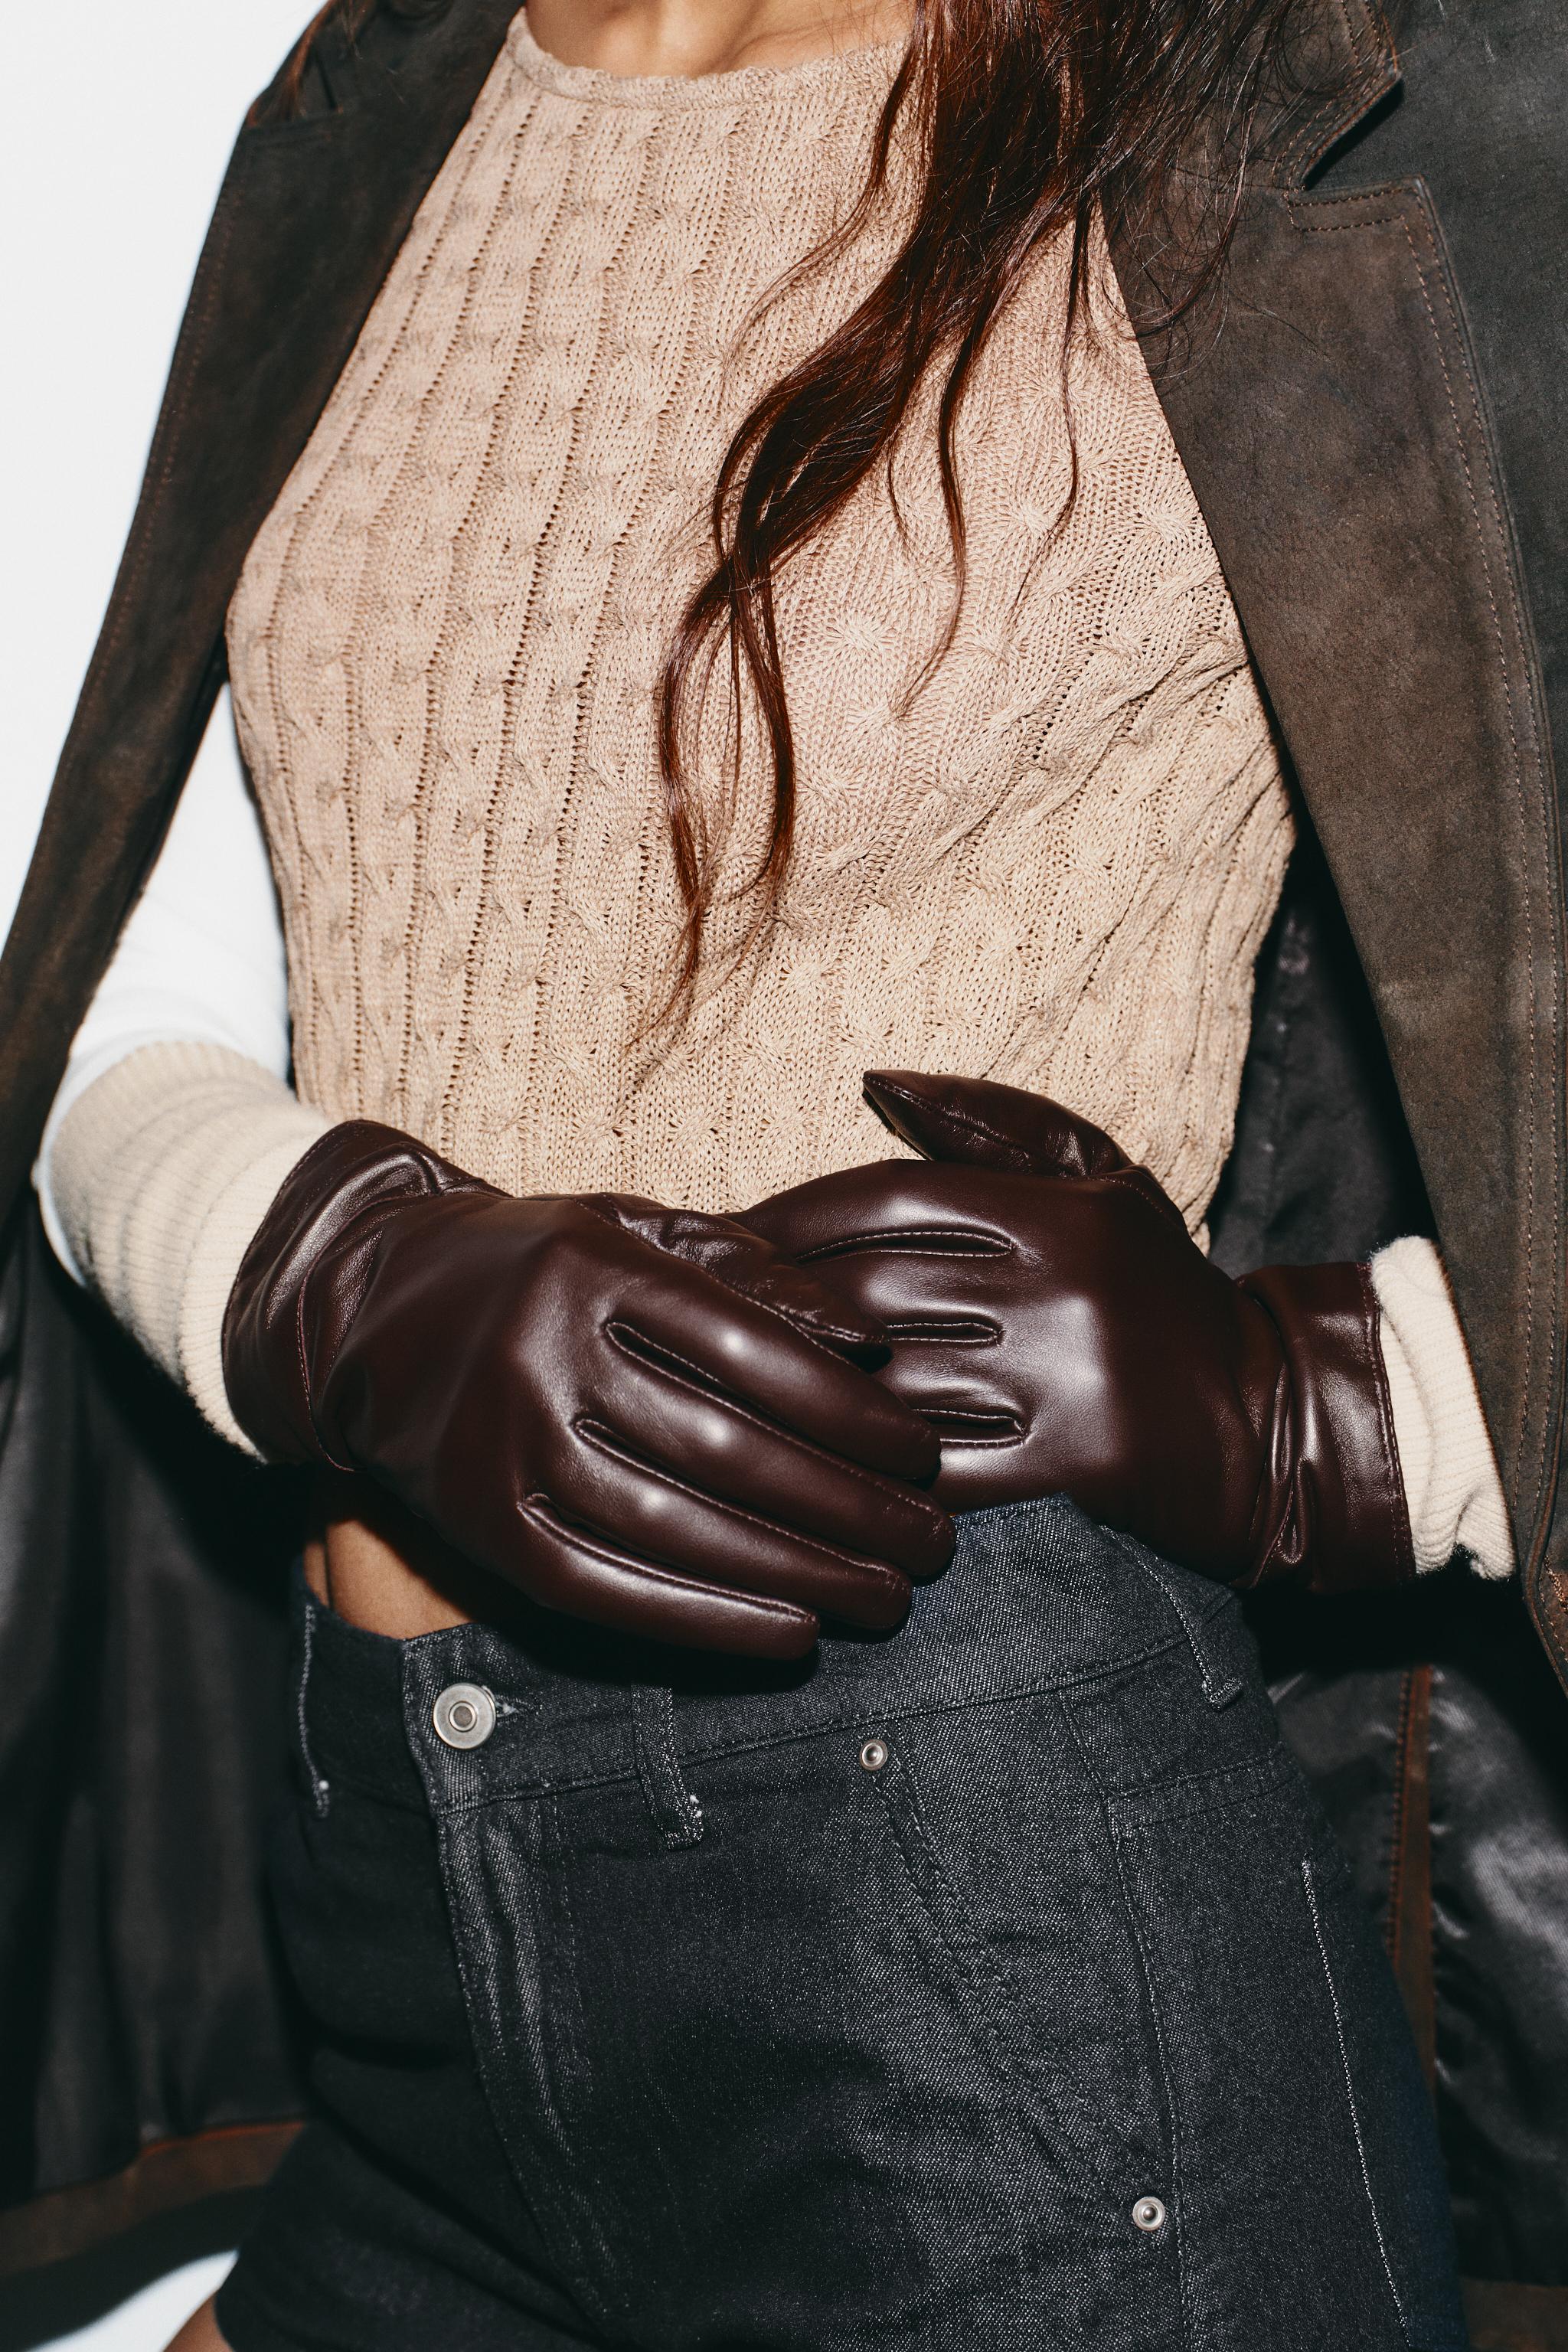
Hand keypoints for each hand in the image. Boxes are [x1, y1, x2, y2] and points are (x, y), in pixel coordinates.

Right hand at [222, 1123, 952, 1656]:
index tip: (926, 1455)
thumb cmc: (538, 1266)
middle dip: (850, 1509)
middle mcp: (543, 1354)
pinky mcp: (481, 1524)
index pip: (755, 1354)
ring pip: (676, 1529)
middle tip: (933, 1545)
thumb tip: (869, 1340)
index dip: (854, 1415)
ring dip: (798, 1575)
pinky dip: (705, 1620)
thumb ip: (751, 1272)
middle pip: (728, 1450)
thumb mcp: (633, 1230)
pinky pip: (607, 1589)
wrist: (369, 1309)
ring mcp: (504, 1445)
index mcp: (596, 1267)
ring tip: (886, 1599)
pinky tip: (789, 1632)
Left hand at [740, 1074, 1413, 1592]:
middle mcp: (1060, 1285)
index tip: (716, 1238)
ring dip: (798, 1391)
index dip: (785, 1218)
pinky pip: (941, 1466)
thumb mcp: (1102, 1181)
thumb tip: (873, 1081)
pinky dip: (869, 1469)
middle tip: (688, 1315)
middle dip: (764, 1303)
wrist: (1270, 1417)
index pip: (882, 1198)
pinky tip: (811, 1467)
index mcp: (1054, 1209)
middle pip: (867, 1289)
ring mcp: (1070, 1376)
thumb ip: (991, 1124)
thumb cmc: (1160, 1290)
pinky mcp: (1080, 1462)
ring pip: (891, 1383)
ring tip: (721, 1390)